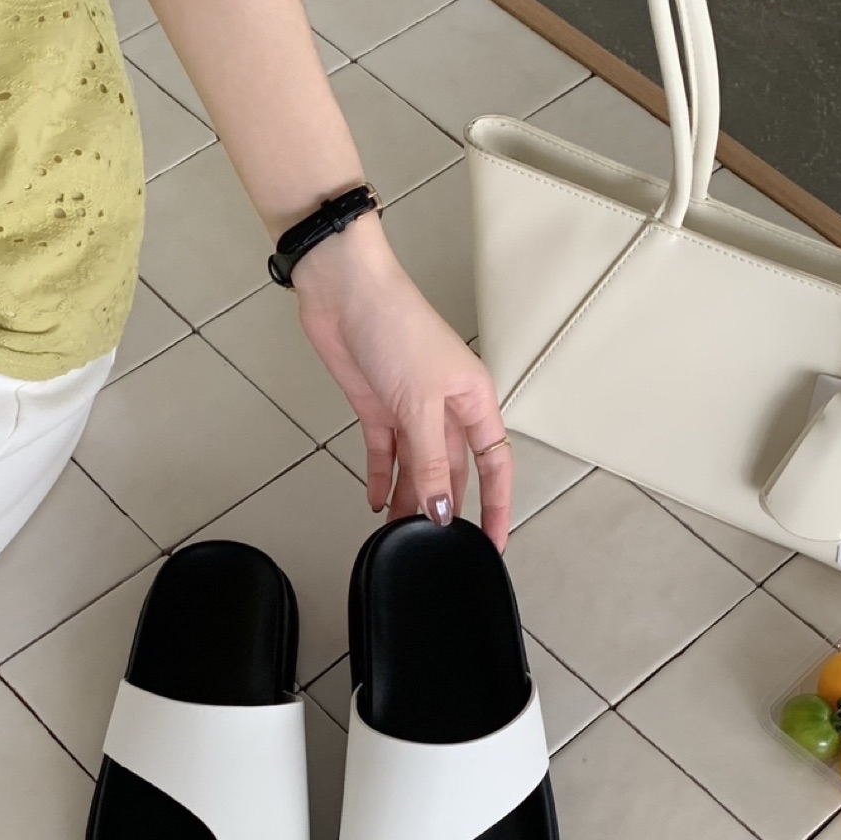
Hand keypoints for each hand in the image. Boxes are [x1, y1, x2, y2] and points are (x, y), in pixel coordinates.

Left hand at [293, 215, 512, 551]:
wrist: (343, 293)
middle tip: (434, 547)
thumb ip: (432, 462)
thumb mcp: (420, 404)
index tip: (492, 542)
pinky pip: (384, 454)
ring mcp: (410, 411)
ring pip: (417, 468)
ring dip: (409, 500)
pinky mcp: (377, 409)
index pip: (496, 464)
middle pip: (454, 471)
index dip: (497, 505)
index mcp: (474, 400)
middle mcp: (446, 409)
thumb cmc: (396, 326)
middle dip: (445, 509)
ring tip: (399, 537)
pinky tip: (377, 504)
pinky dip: (380, 478)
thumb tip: (442, 510)